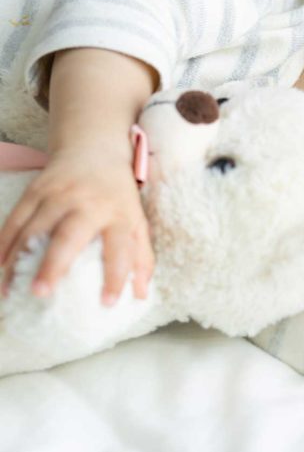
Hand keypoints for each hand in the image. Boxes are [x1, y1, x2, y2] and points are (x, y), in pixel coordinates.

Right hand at [0, 145, 153, 305]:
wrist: (93, 148)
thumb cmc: (117, 194)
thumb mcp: (137, 219)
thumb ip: (141, 256)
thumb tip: (141, 296)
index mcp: (119, 212)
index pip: (121, 247)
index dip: (116, 275)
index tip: (108, 303)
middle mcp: (87, 203)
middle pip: (69, 235)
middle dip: (54, 264)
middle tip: (41, 293)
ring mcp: (57, 195)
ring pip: (33, 230)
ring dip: (19, 260)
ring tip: (10, 291)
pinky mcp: (34, 191)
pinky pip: (14, 220)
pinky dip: (4, 244)